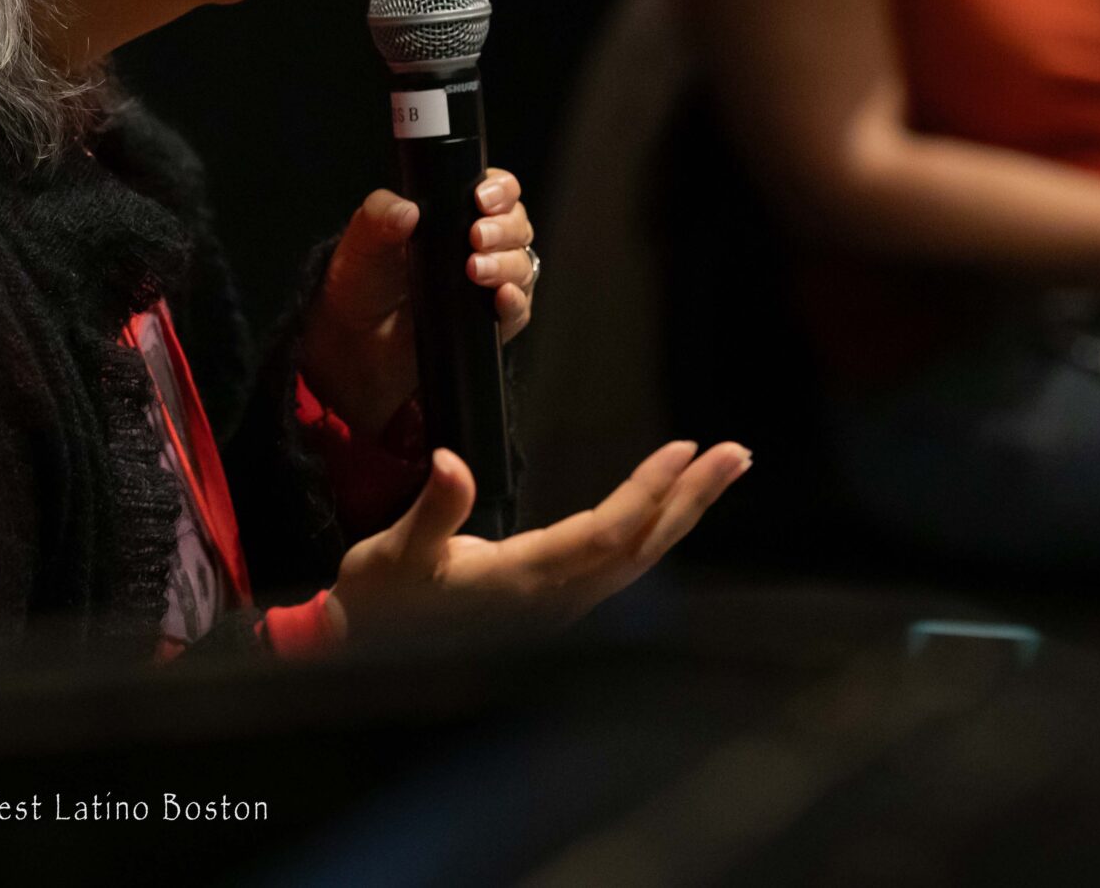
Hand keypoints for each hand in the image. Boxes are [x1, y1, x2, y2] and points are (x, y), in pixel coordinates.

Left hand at [301, 169, 537, 437]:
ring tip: (475, 269)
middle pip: (516, 224)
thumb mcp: (362, 244)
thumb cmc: (363, 284)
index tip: (482, 198)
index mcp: (455, 214)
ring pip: (522, 264)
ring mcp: (490, 283)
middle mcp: (480, 245)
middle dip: (503, 227)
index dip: (499, 189)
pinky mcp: (493, 320)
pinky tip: (501, 297)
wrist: (357, 343)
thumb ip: (378, 217)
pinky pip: (519, 309)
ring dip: (507, 263)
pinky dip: (515, 301)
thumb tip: (406, 208)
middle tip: (476, 237)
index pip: (496, 190)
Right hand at [324, 440, 751, 639]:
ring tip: (718, 469)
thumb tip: (450, 462)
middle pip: (641, 547)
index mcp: (523, 582)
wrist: (362, 648)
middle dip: (690, 500)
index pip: (604, 533)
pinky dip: (655, 529)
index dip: (647, 493)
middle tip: (737, 454)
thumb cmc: (380, 599)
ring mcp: (559, 606)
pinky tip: (670, 507)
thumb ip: (433, 508)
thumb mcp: (393, 552)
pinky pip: (622, 565)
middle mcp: (554, 599)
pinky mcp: (554, 603)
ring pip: (638, 558)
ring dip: (681, 512)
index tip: (683, 450)